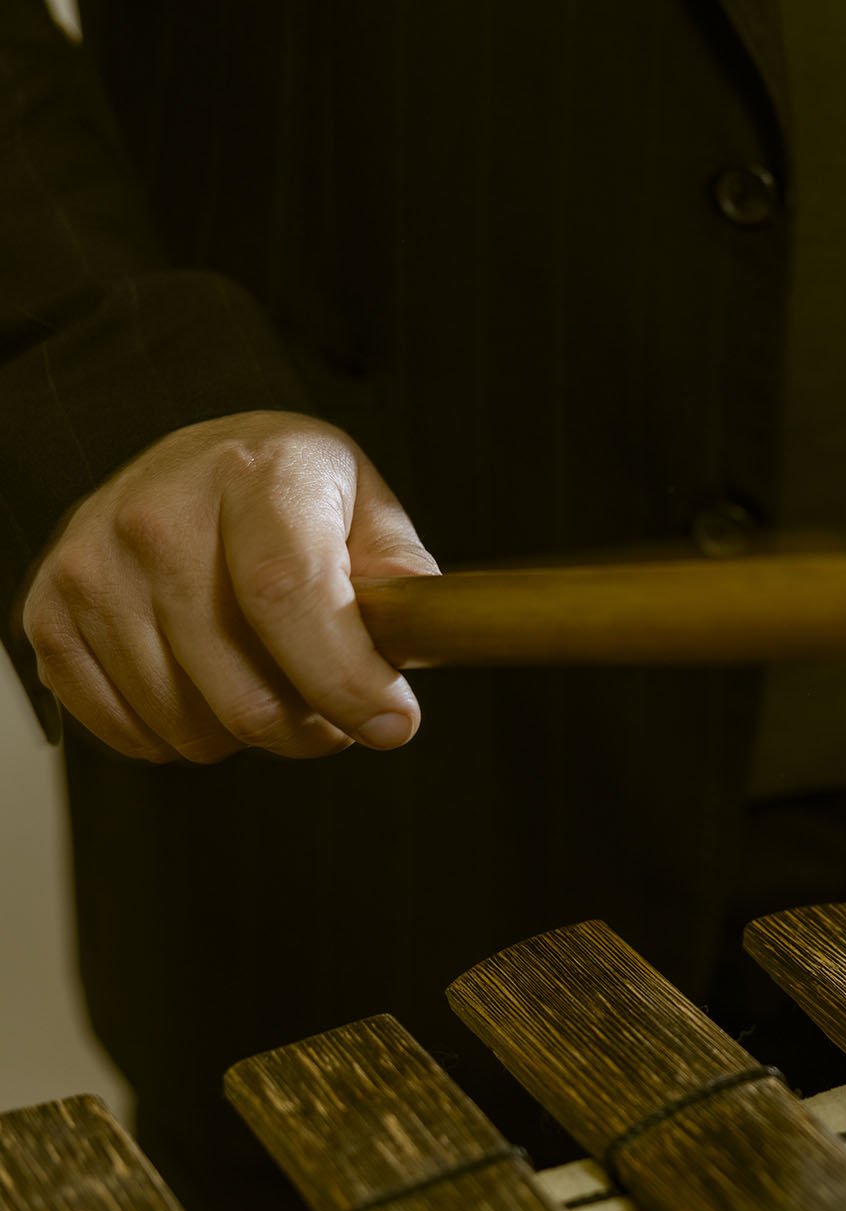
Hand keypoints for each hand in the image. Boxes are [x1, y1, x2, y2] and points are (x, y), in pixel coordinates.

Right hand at [22, 411, 436, 761]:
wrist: (195, 464)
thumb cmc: (289, 493)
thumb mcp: (366, 509)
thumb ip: (403, 579)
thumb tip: (421, 643)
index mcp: (254, 475)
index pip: (288, 594)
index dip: (344, 678)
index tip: (392, 724)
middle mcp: (158, 513)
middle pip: (239, 686)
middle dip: (312, 730)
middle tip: (338, 713)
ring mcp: (92, 564)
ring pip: (187, 723)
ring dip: (250, 735)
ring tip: (274, 687)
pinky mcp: (49, 611)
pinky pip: (127, 731)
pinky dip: (181, 737)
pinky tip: (210, 689)